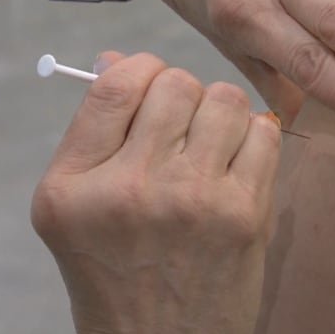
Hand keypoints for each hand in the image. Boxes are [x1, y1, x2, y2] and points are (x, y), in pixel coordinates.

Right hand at [31, 52, 279, 333]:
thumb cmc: (117, 275)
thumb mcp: (78, 212)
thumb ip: (96, 135)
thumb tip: (119, 58)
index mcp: (70, 186)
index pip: (114, 85)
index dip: (140, 68)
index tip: (151, 86)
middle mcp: (127, 189)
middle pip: (175, 83)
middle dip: (183, 94)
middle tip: (183, 127)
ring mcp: (190, 200)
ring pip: (224, 99)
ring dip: (221, 113)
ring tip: (212, 146)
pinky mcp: (242, 215)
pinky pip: (264, 131)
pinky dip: (255, 137)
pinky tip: (238, 166)